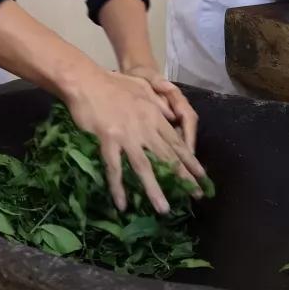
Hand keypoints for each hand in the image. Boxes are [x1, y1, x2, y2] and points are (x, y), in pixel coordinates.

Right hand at [64, 69, 207, 214]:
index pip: (177, 143)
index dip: (190, 161)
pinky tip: (122, 204)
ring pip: (144, 167)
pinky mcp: (108, 140)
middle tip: (195, 196)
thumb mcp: (143, 87)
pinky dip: (118, 187)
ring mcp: (127, 136)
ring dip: (155, 190)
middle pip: (167, 158)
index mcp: (154, 116)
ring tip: (164, 209)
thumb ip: (159, 103)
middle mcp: (145, 128)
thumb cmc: (113, 83)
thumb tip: (173, 115)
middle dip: (183, 179)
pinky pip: (114, 168)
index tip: (202, 176)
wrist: (87, 80)